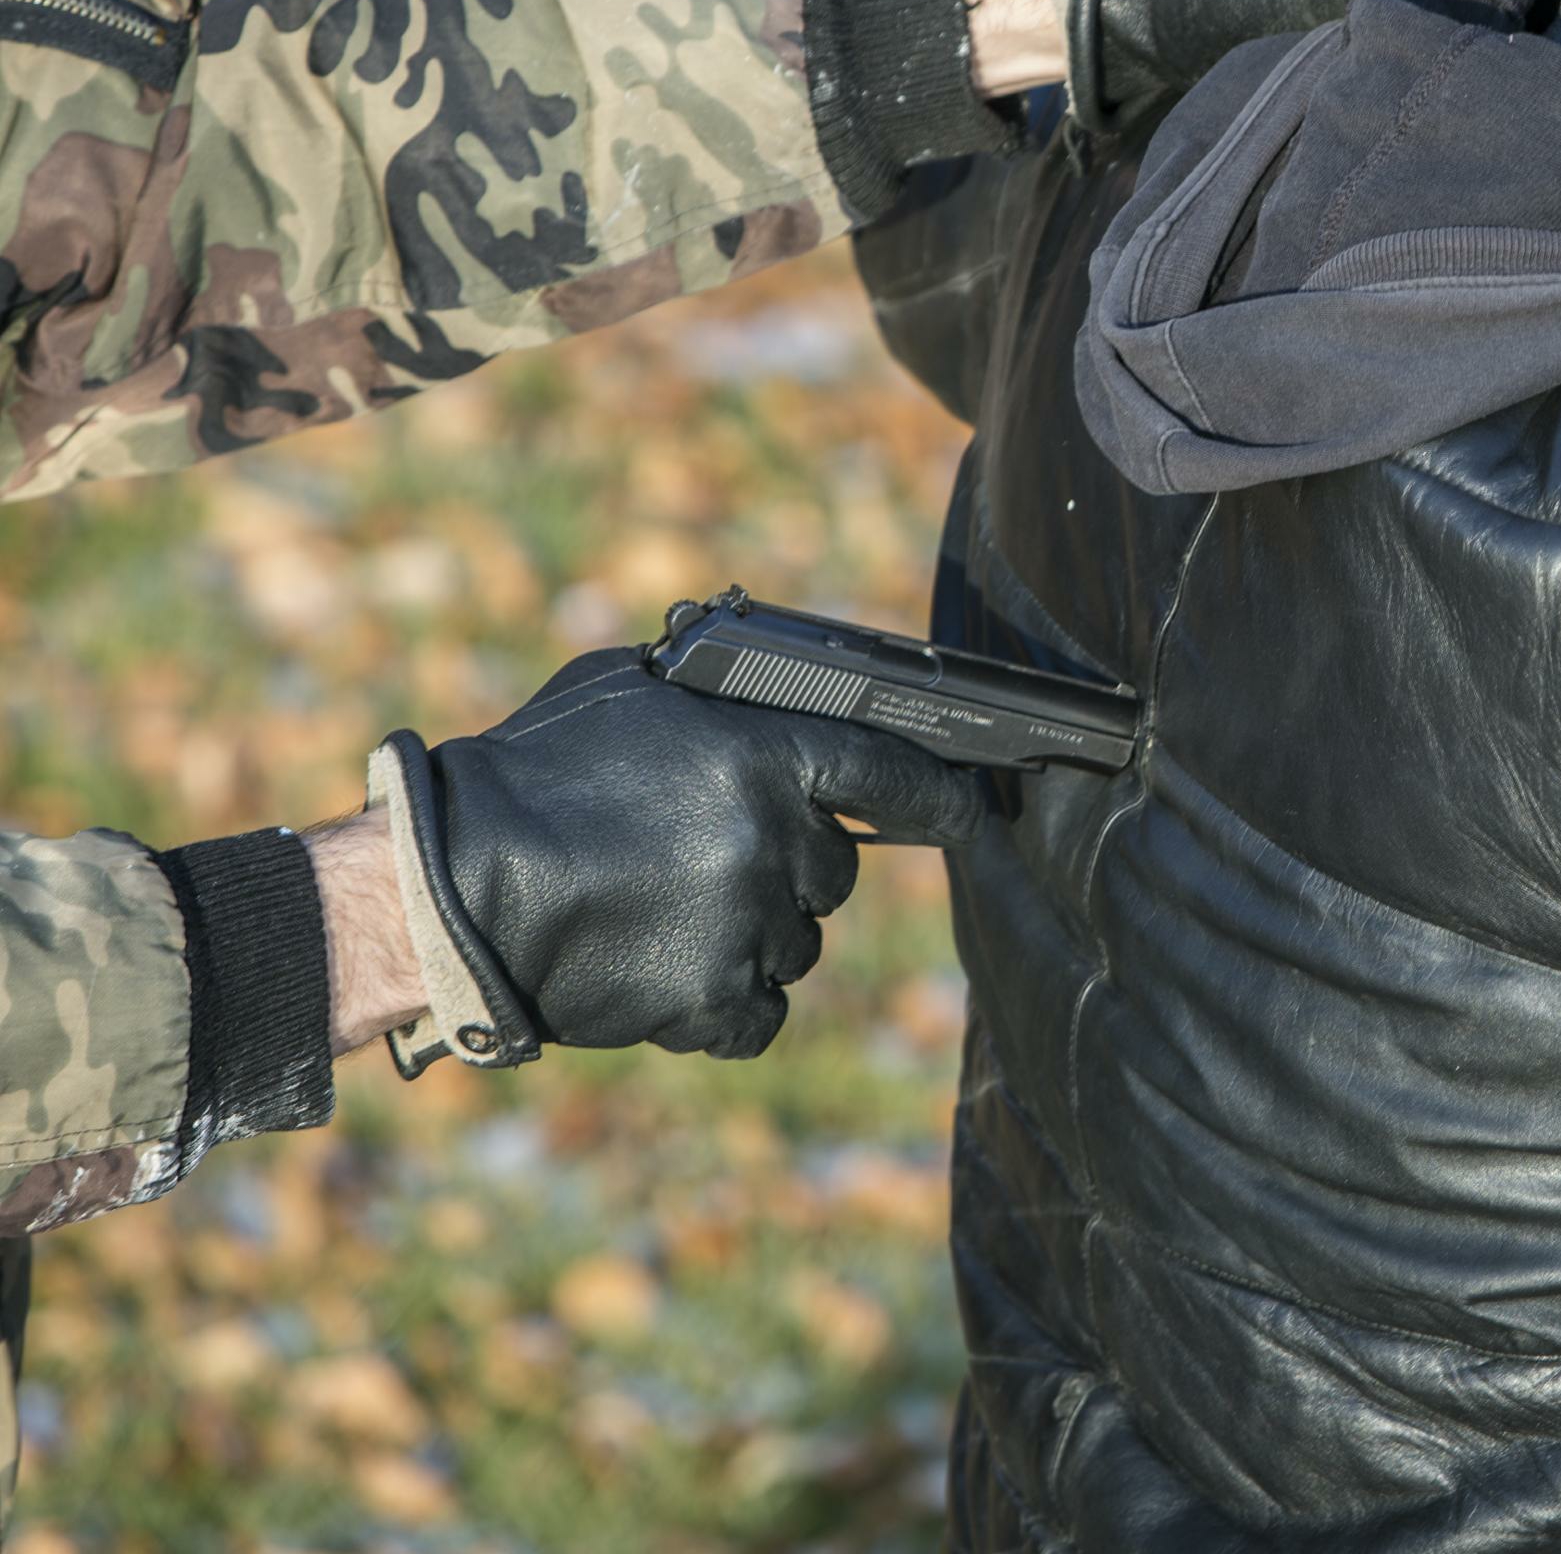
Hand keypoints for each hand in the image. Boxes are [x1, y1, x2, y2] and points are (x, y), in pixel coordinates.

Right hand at [380, 650, 984, 1061]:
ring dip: (753, 935)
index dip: (935, 798)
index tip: (967, 814)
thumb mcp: (624, 691)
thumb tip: (762, 691)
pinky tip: (670, 975)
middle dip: (793, 869)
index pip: (889, 773)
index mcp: (761, 753)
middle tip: (712, 863)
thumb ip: (710, 695)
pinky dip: (725, 1003)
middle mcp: (770, 839)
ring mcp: (747, 924)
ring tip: (663, 913)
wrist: (448, 888)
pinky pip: (761, 1014)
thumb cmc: (528, 775)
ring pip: (798, 944)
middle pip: (836, 871)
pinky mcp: (709, 999)